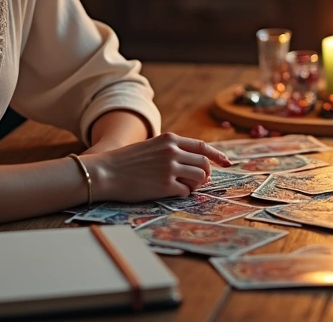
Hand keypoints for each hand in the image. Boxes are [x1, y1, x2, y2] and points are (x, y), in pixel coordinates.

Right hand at [86, 133, 230, 201]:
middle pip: (204, 163)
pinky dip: (182, 194)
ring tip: (182, 187)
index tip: (228, 163)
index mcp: (170, 139)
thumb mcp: (150, 147)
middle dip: (204, 174)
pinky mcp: (166, 185)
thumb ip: (171, 151)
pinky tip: (170, 192)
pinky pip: (186, 191)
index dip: (218, 155)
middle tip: (195, 182)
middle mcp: (173, 151)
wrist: (105, 172)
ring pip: (200, 177)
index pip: (202, 147)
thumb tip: (193, 164)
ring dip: (195, 185)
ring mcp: (170, 168)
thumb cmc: (125, 162)